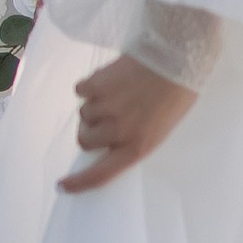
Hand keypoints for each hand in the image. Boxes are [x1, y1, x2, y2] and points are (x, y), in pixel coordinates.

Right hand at [60, 56, 197, 192]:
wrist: (178, 57)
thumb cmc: (175, 95)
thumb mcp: (159, 128)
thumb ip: (132, 139)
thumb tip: (106, 140)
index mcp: (137, 146)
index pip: (102, 173)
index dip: (80, 182)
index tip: (64, 185)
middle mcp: (118, 131)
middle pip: (84, 141)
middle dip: (91, 131)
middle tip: (107, 117)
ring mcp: (105, 108)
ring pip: (83, 114)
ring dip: (94, 106)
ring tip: (118, 93)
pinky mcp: (97, 84)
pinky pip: (80, 90)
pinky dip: (90, 86)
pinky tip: (110, 79)